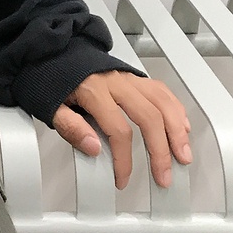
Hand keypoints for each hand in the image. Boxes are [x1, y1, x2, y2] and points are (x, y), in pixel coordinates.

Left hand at [52, 70, 192, 189]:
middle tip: (164, 176)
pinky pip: (161, 90)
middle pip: (149, 116)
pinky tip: (182, 127)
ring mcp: (127, 77)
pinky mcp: (133, 76)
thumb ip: (70, 127)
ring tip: (183, 155)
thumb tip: (94, 148)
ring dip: (177, 131)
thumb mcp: (49, 105)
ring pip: (162, 102)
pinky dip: (175, 109)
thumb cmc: (50, 80)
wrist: (51, 53)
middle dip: (160, 150)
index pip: (118, 130)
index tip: (122, 179)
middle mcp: (116, 82)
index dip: (124, 159)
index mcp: (93, 91)